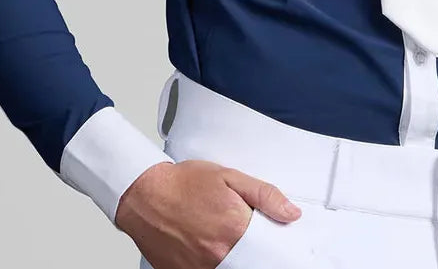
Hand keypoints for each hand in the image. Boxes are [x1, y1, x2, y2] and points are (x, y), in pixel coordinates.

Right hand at [114, 158, 302, 268]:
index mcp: (235, 229)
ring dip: (232, 259)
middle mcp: (219, 254)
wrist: (145, 194)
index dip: (273, 249)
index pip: (268, 251)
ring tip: (219, 239)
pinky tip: (205, 248)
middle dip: (251, 254)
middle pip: (248, 263)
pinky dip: (210, 263)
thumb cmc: (184, 183)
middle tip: (239, 237)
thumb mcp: (229, 177)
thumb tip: (292, 213)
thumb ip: (264, 195)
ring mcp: (200, 268)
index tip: (275, 247)